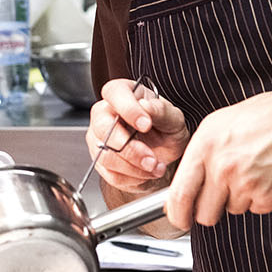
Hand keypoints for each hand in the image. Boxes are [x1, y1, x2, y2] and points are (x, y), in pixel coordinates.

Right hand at [86, 77, 188, 196]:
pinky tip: (147, 172)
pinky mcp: (101, 162)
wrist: (165, 151)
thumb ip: (161, 111)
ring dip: (134, 167)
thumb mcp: (173, 117)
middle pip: (102, 128)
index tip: (146, 125)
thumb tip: (145, 106)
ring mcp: (99, 138)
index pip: (114, 93)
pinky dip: (133, 178)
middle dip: (129, 148)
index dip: (128, 109)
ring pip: (105, 155)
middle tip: (152, 158)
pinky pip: (111, 174)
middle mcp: (104, 114)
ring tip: (156, 167)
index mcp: (122, 93)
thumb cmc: (166, 127)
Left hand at [164, 89, 271, 228]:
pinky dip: (260, 198)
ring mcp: (248, 183)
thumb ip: (195, 159)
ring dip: (239, 198)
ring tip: (252, 170)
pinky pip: (256, 209)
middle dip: (211, 210)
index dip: (177, 215)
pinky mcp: (270, 196)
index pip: (180, 195)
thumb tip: (178, 193)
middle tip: (223, 192)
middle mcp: (224, 167)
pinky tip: (266, 175)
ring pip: (232, 211)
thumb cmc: (261, 117)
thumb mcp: (217, 126)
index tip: (180, 220)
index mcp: (205, 147)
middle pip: (205, 214)